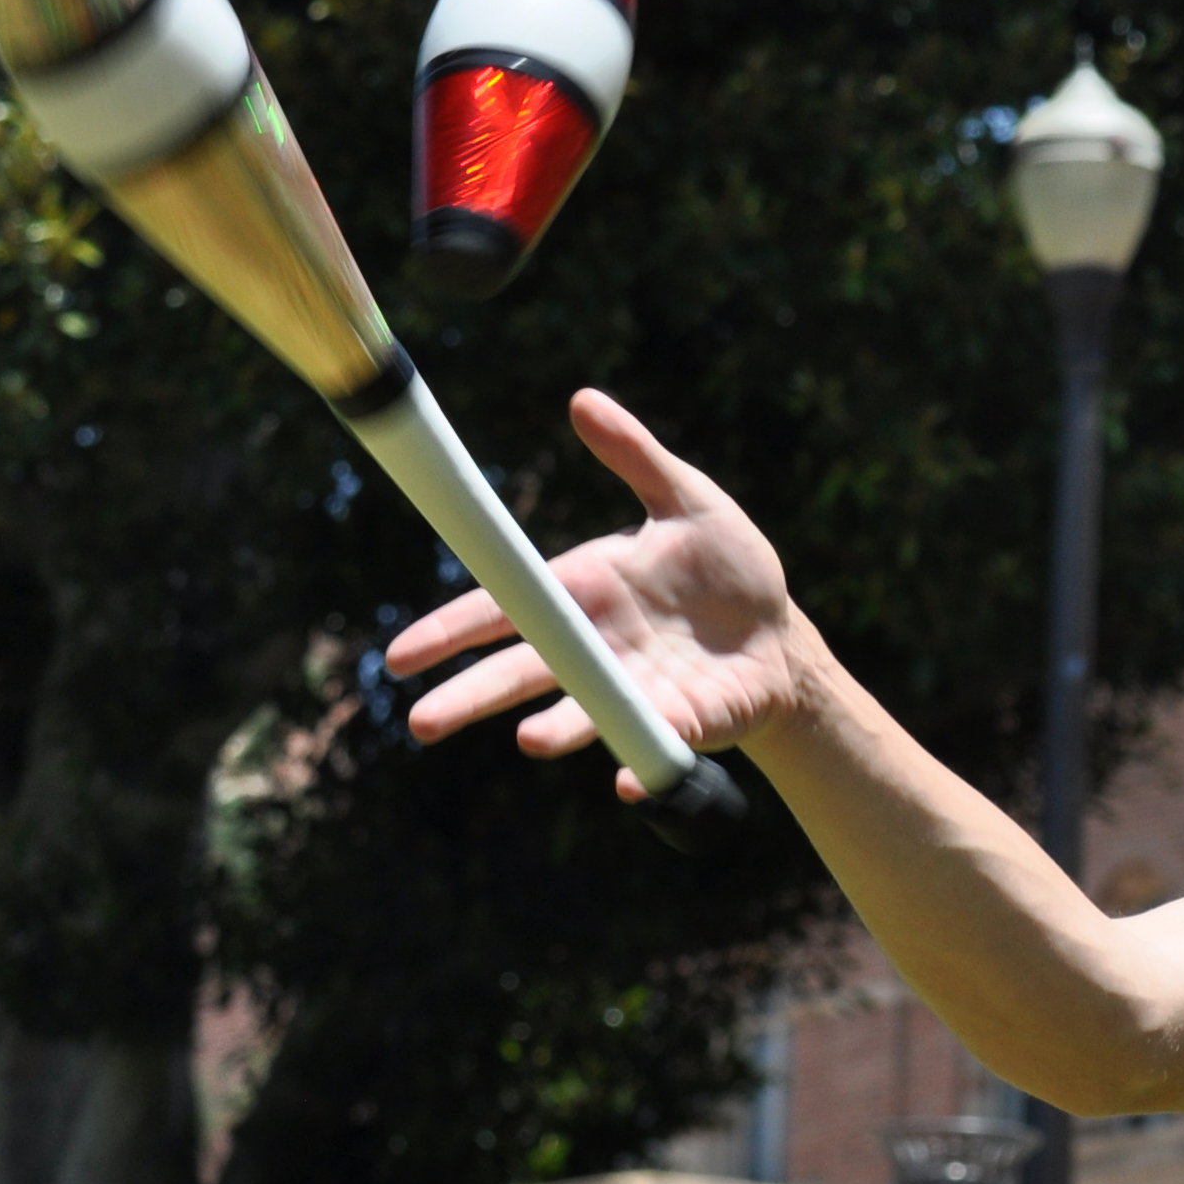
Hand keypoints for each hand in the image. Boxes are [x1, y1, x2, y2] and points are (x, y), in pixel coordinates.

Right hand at [386, 389, 807, 795]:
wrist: (781, 635)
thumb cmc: (726, 567)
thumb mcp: (688, 499)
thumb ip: (636, 457)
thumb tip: (583, 400)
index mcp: (585, 590)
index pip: (506, 609)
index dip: (452, 630)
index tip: (402, 655)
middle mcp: (596, 649)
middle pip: (523, 673)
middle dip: (472, 698)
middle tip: (422, 723)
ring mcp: (635, 691)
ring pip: (584, 713)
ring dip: (558, 728)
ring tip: (529, 742)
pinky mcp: (684, 724)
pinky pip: (657, 745)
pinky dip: (641, 765)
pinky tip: (626, 783)